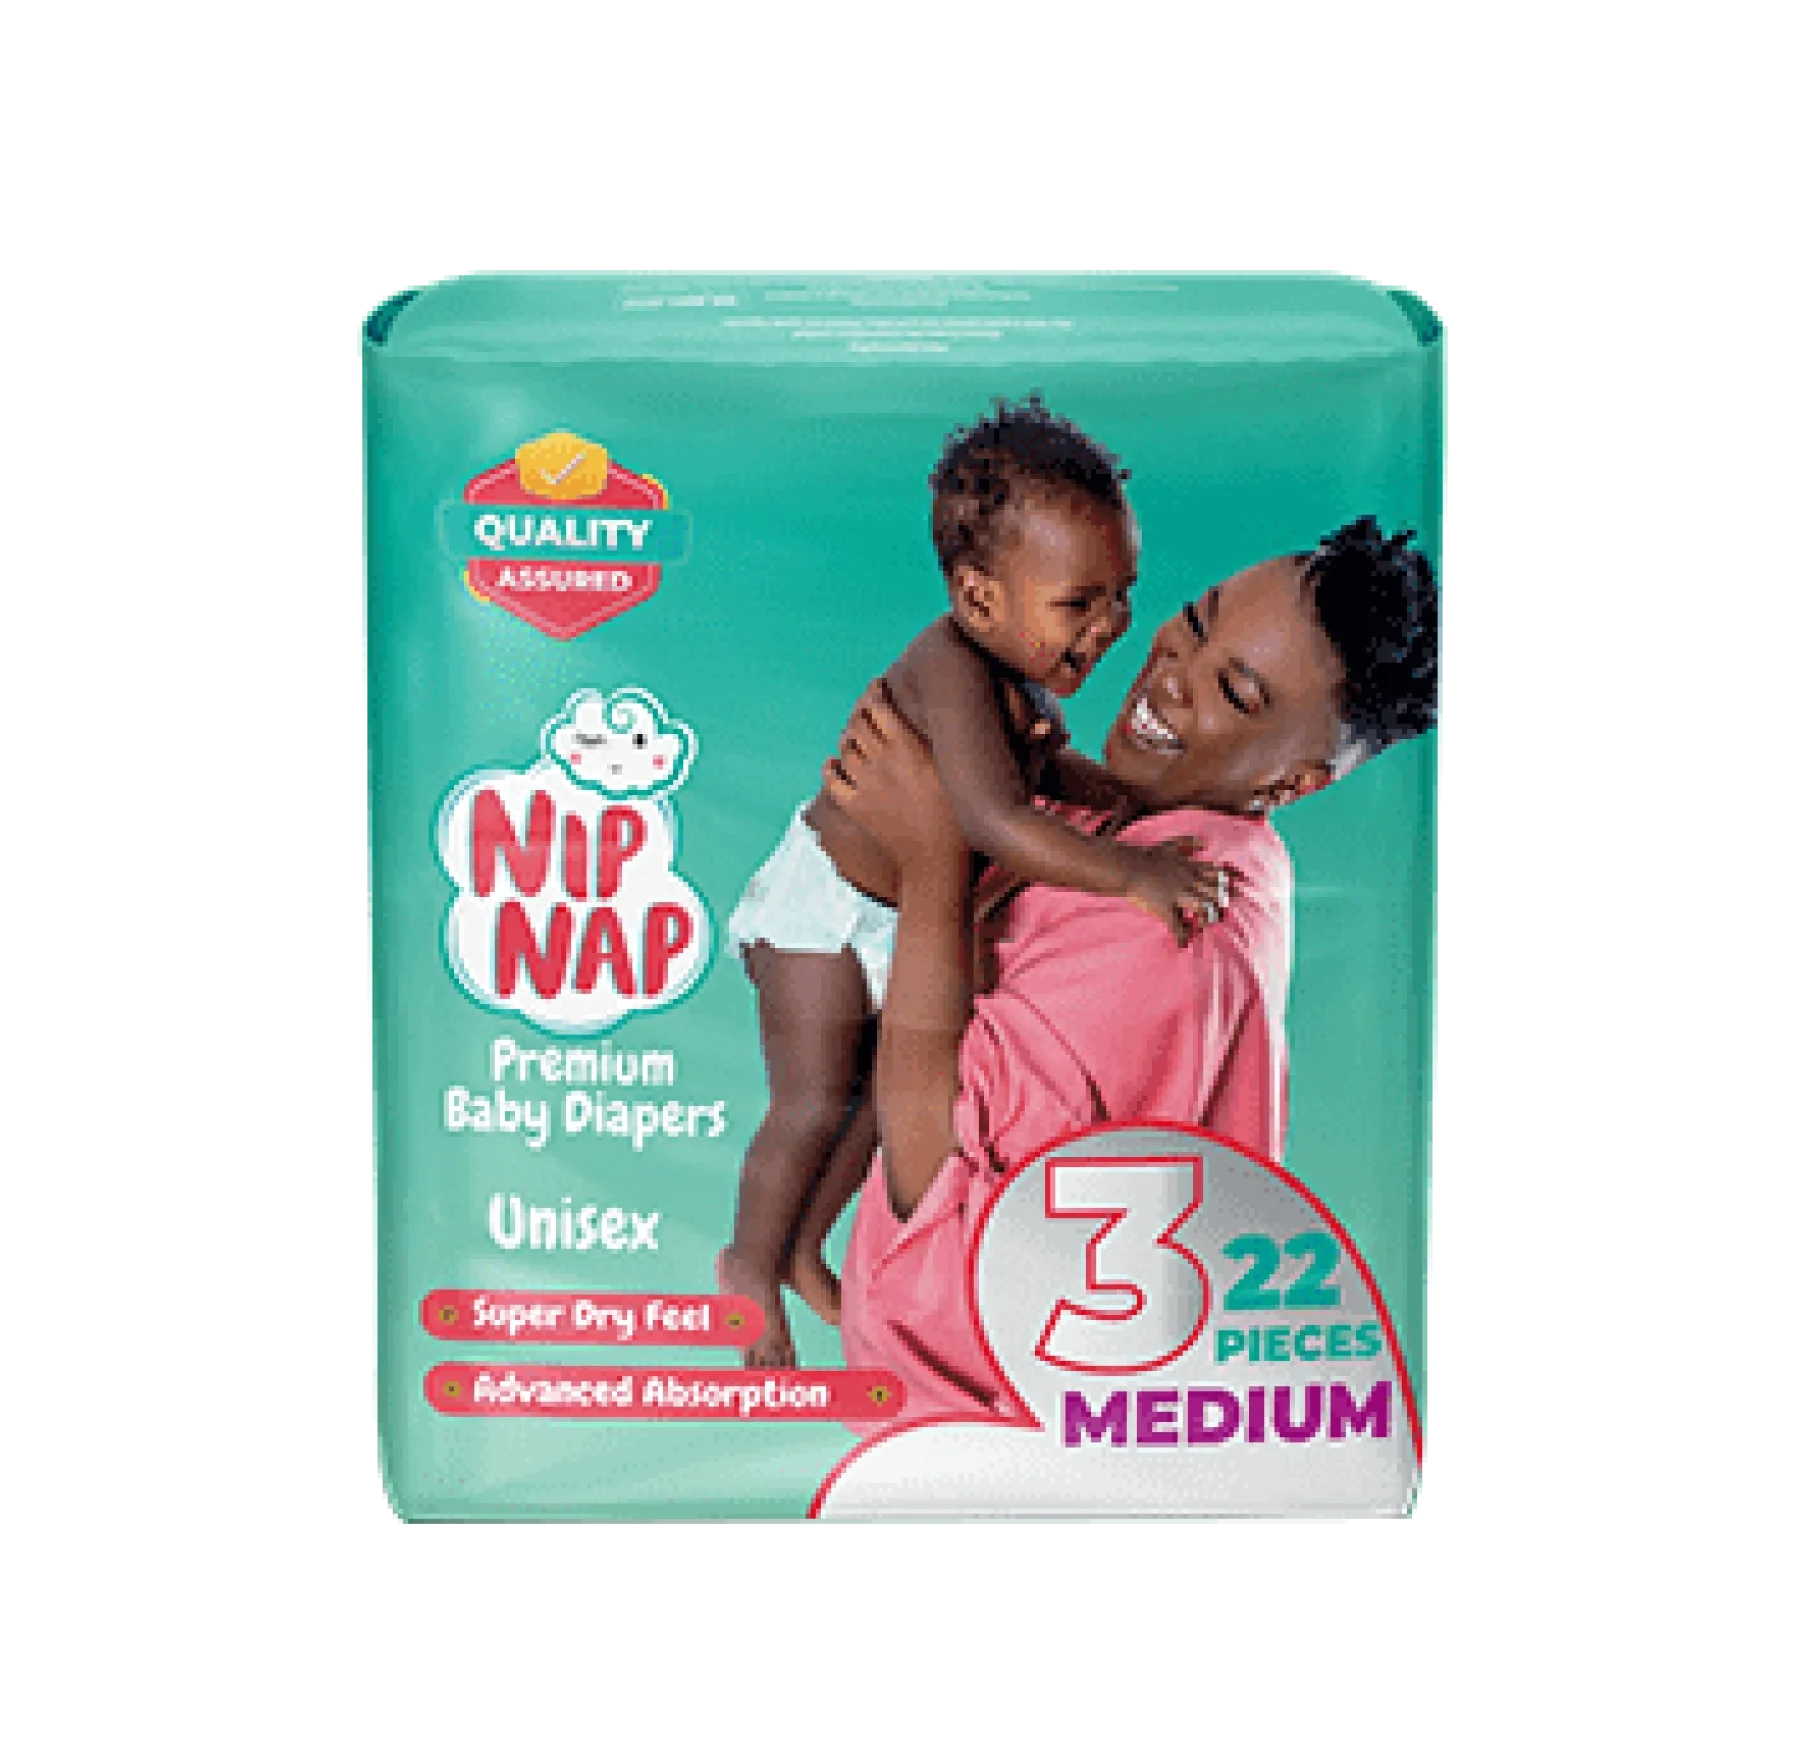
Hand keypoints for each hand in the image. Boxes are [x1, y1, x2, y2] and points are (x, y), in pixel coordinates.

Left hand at [824, 683, 966, 876]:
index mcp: (907, 746)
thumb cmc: (959, 817)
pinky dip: (830, 768)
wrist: (935, 861)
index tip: (877, 686)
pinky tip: (833, 763)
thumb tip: (1002, 719)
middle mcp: (881, 760)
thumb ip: (947, 742)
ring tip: (856, 735)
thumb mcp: (959, 772)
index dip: (874, 692)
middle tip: (867, 710)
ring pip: (845, 748)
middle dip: (860, 712)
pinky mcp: (855, 807)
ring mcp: (864, 784)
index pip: (879, 706)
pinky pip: (832, 780)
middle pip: (858, 723)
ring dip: (848, 737)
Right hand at [1123, 840, 1234, 947]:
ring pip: (1204, 909)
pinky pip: (1178, 927)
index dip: (1228, 884)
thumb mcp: (1171, 844)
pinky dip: (1182, 937)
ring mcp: (1178, 896)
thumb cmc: (1147, 856)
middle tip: (1222, 912)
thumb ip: (1189, 843)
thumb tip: (1206, 842)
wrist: (1127, 867)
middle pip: (1216, 893)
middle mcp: (1189, 881)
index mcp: (1191, 868)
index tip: (1235, 890)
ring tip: (1202, 925)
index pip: (1218, 875)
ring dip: (1207, 919)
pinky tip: (1182, 943)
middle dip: (1223, 904)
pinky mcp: (1165, 909)